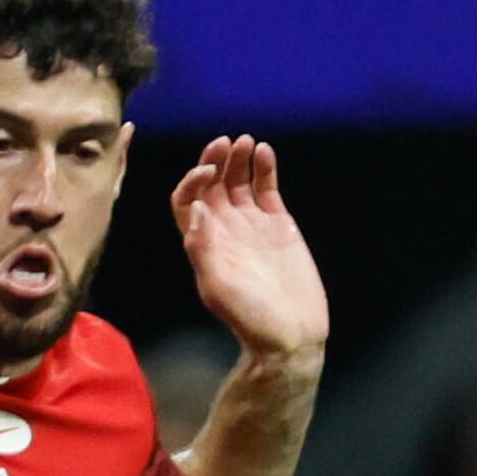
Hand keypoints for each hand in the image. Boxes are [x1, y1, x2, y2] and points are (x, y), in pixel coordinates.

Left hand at [172, 138, 325, 367]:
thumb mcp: (218, 285)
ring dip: (239, 159)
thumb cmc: (249, 316)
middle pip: (212, 185)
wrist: (289, 334)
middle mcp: (224, 229)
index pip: (187, 201)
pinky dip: (265, 168)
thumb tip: (196, 206)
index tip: (208, 173)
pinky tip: (264, 151)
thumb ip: (202, 246)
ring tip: (245, 142)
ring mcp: (251, 224)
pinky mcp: (278, 224)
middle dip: (214, 160)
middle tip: (225, 143)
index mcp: (202, 242)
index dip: (192, 181)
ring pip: (239, 181)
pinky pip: (267, 188)